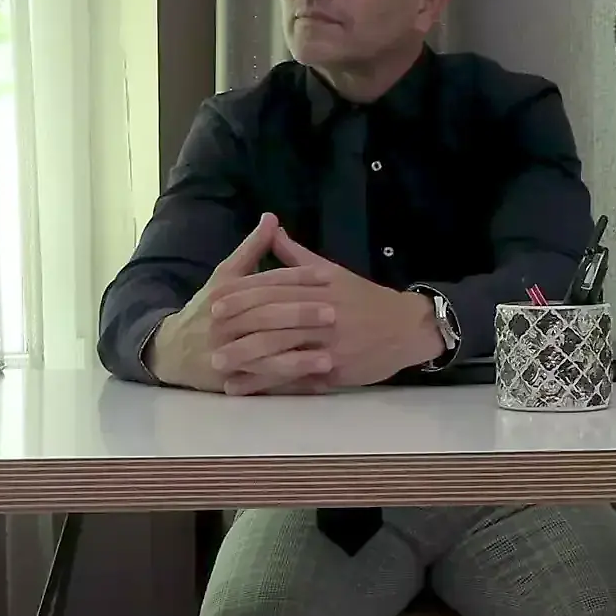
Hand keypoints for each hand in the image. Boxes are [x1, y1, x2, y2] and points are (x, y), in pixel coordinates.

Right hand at [146, 214, 335, 392]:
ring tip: (330, 358)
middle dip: (299, 316)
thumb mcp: (225, 277)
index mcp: (226, 293)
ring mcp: (225, 353)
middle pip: (264, 317)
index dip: (297, 278)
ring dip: (298, 359)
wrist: (171, 350)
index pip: (265, 283)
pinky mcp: (230, 380)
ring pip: (265, 355)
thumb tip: (271, 217)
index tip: (328, 276)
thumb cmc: (206, 309)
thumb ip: (251, 249)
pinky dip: (291, 385)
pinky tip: (316, 385)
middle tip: (333, 314)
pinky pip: (265, 384)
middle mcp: (224, 322)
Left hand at [210, 227, 444, 393]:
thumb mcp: (332, 271)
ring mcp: (329, 342)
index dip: (243, 297)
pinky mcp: (334, 368)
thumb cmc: (364, 299)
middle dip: (239, 328)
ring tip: (219, 364)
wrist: (406, 326)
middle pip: (273, 319)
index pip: (274, 289)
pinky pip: (295, 376)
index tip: (216, 303)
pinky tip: (245, 387)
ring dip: (247, 358)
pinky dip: (268, 383)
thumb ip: (297, 256)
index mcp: (319, 286)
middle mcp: (322, 312)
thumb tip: (271, 228)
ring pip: (281, 349)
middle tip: (209, 334)